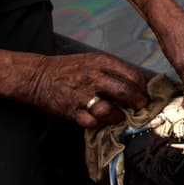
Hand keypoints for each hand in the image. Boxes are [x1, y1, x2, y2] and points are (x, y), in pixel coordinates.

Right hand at [20, 53, 148, 129]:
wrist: (38, 76)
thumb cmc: (70, 69)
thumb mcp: (93, 60)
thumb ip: (114, 69)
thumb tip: (138, 84)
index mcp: (100, 62)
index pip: (132, 75)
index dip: (143, 87)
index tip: (145, 93)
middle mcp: (92, 77)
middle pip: (125, 92)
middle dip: (138, 103)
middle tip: (140, 108)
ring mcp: (80, 95)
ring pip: (109, 110)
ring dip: (119, 116)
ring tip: (121, 117)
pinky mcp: (70, 110)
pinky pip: (91, 122)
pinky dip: (100, 124)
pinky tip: (102, 121)